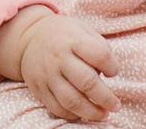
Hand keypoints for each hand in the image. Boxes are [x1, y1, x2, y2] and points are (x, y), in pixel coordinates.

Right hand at [0, 10, 120, 121]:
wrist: (29, 37)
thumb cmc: (64, 35)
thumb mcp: (82, 29)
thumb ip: (99, 47)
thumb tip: (110, 72)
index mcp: (73, 40)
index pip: (99, 54)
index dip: (112, 66)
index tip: (114, 71)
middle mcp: (59, 57)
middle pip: (86, 81)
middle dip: (105, 97)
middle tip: (116, 105)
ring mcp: (47, 74)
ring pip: (71, 100)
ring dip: (91, 112)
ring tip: (104, 114)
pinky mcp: (39, 89)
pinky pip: (57, 108)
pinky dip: (73, 115)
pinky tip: (84, 113)